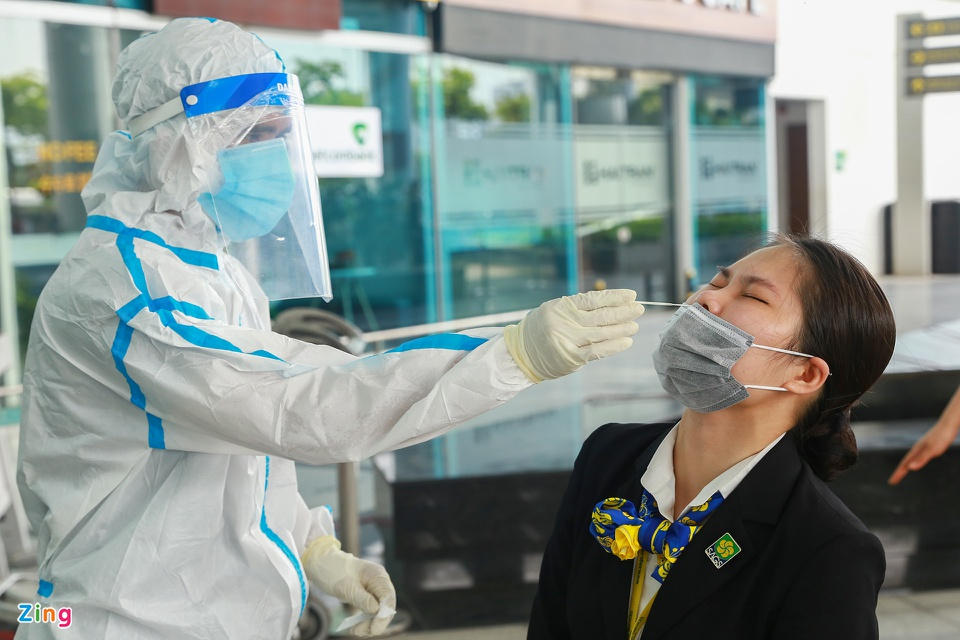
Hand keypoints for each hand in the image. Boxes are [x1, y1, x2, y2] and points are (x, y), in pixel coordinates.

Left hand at [301, 536, 395, 635]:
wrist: (322, 564)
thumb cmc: (334, 571)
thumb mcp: (346, 586)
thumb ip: (362, 598)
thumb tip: (376, 611)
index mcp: (377, 576)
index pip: (388, 598)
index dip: (384, 615)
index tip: (375, 629)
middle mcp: (379, 582)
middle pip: (385, 607)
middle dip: (375, 622)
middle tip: (359, 632)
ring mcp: (373, 589)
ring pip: (378, 611)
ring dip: (368, 624)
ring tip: (354, 631)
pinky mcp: (366, 596)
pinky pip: (370, 611)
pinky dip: (364, 620)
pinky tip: (354, 627)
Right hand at [503, 289, 643, 382]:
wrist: (521, 353)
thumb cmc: (541, 329)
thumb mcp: (554, 310)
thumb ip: (578, 308)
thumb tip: (610, 304)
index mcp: (561, 306)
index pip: (594, 299)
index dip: (614, 296)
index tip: (631, 295)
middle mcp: (565, 322)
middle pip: (601, 315)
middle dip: (623, 311)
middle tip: (639, 308)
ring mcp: (568, 340)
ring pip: (602, 333)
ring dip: (622, 328)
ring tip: (635, 324)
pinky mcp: (571, 358)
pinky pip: (597, 351)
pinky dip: (614, 346)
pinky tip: (626, 341)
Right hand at [888, 421, 957, 484]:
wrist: (948, 425)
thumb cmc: (941, 437)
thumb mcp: (932, 450)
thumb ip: (922, 459)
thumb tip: (910, 468)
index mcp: (916, 451)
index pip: (904, 465)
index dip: (898, 474)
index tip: (891, 482)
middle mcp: (917, 449)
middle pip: (905, 463)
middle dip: (899, 472)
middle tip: (893, 481)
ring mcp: (922, 448)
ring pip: (911, 459)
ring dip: (905, 466)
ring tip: (902, 472)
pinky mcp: (929, 446)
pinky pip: (917, 456)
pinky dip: (913, 462)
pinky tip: (916, 462)